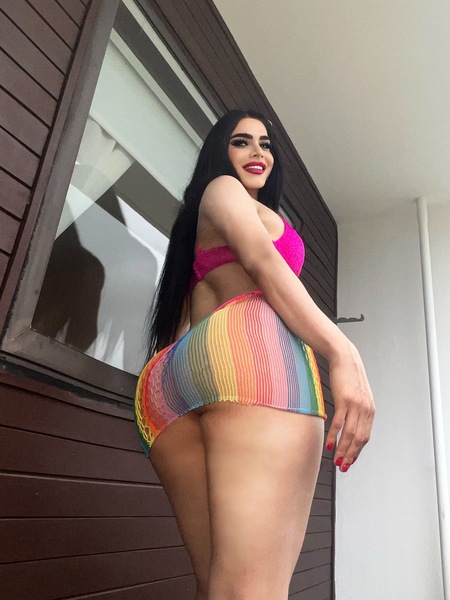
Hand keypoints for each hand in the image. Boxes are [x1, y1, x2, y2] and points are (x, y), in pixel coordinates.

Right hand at [325, 343, 374, 471]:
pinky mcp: (344, 400)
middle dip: (351, 455)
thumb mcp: (358, 395)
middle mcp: (365, 409)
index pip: (365, 436)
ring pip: (350, 433)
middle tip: (342, 466)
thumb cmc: (348, 375)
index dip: (357, 451)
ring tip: (336, 459)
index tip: (349, 461)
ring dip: (343, 449)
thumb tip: (351, 424)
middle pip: (359, 438)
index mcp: (370, 410)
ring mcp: (356, 405)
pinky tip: (330, 443)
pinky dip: (334, 435)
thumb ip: (357, 410)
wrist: (344, 357)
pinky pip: (339, 422)